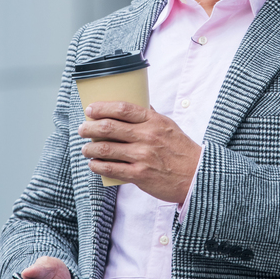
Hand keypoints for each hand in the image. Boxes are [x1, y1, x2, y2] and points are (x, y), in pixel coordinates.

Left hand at [79, 102, 201, 203]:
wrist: (196, 175)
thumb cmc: (181, 149)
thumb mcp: (168, 126)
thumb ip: (150, 115)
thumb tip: (135, 103)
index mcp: (153, 121)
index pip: (123, 109)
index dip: (103, 108)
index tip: (90, 109)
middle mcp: (147, 136)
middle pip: (109, 128)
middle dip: (89, 128)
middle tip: (82, 129)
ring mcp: (142, 156)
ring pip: (106, 149)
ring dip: (90, 148)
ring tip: (86, 149)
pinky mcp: (140, 175)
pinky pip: (111, 169)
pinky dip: (98, 166)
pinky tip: (94, 164)